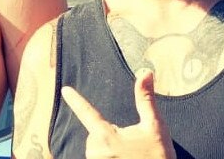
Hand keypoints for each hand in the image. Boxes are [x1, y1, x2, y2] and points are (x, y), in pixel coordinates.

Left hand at [61, 69, 175, 158]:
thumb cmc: (159, 157)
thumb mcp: (155, 127)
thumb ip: (145, 100)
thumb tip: (146, 73)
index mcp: (106, 136)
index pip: (87, 112)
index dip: (76, 100)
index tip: (65, 90)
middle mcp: (97, 151)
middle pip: (96, 135)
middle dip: (109, 136)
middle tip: (131, 147)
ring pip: (96, 150)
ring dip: (108, 150)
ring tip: (128, 157)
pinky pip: (97, 158)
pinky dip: (107, 157)